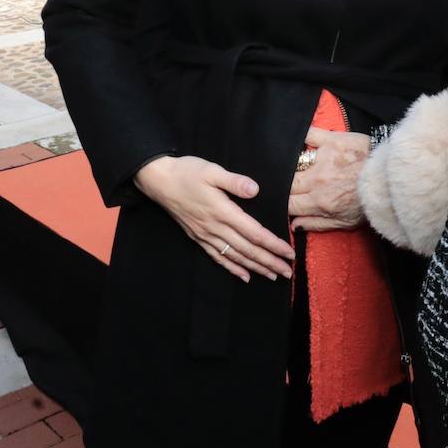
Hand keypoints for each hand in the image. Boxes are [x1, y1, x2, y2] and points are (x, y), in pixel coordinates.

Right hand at [135, 156, 295, 282]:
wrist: (158, 181)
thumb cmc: (187, 172)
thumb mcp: (212, 171)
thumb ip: (234, 181)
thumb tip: (255, 190)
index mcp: (223, 212)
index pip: (254, 233)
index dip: (273, 245)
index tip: (289, 253)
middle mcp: (215, 228)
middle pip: (248, 250)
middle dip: (269, 262)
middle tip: (288, 272)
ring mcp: (205, 235)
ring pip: (235, 256)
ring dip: (255, 267)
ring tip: (272, 276)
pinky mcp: (197, 237)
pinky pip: (217, 257)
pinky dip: (232, 268)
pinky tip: (244, 276)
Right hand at [289, 128, 370, 231]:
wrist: (390, 177)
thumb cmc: (369, 201)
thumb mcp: (345, 223)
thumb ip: (317, 224)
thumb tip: (294, 225)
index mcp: (319, 202)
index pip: (287, 203)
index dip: (282, 202)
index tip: (285, 199)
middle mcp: (317, 180)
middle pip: (286, 182)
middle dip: (283, 184)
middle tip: (289, 182)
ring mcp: (323, 158)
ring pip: (292, 160)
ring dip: (289, 162)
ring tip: (291, 163)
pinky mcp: (332, 140)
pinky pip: (307, 134)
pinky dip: (300, 135)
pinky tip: (295, 139)